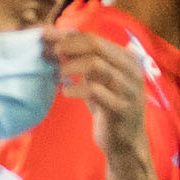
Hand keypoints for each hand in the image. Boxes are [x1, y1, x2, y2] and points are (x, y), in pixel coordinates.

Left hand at [55, 26, 149, 173]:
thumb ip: (83, 60)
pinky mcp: (121, 107)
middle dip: (68, 47)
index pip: (94, 38)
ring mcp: (128, 89)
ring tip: (58, 76)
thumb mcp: (98, 80)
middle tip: (50, 55)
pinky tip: (66, 93)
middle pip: (96, 46)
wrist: (125, 141)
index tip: (47, 40)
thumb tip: (55, 39)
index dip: (68, 37)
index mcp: (127, 59)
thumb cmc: (107, 107)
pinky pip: (94, 91)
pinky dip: (75, 89)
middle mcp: (132, 70)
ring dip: (71, 67)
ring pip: (96, 64)